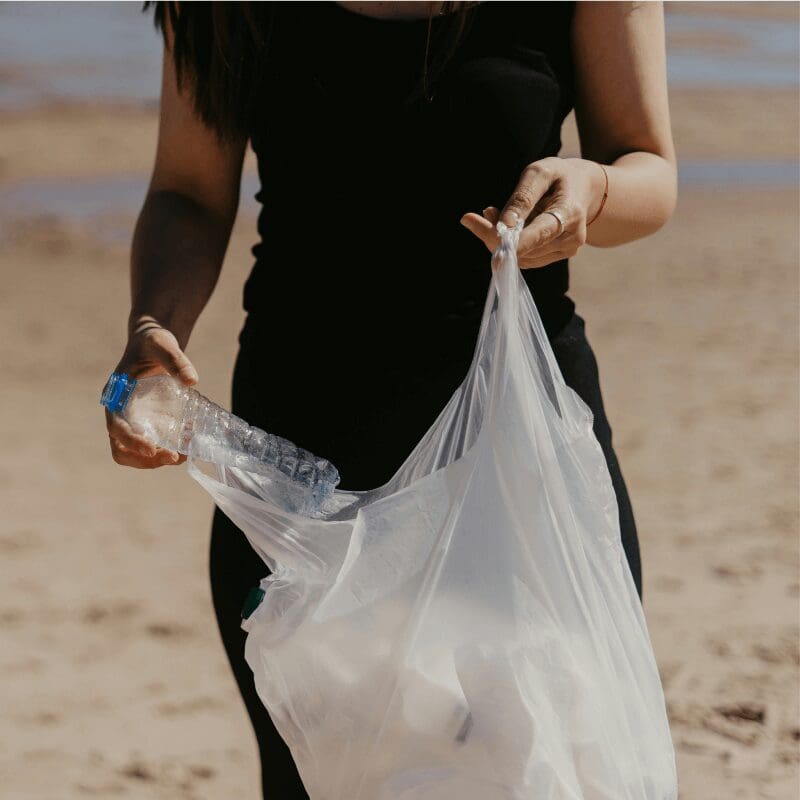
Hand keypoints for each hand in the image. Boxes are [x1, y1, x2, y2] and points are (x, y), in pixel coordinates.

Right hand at [106, 319, 197, 468]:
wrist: (153, 344)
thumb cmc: (153, 342)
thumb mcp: (163, 345)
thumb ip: (176, 360)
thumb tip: (192, 381)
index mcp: (115, 395)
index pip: (116, 426)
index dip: (131, 440)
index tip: (152, 448)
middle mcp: (119, 412)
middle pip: (120, 448)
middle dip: (145, 459)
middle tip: (175, 457)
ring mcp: (132, 421)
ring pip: (133, 454)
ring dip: (155, 461)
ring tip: (183, 456)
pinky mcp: (147, 424)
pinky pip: (151, 446)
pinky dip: (166, 450)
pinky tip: (187, 443)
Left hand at [459, 157, 606, 268]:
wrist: (583, 189)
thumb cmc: (559, 176)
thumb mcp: (540, 173)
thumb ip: (522, 198)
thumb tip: (505, 225)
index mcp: (570, 213)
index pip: (539, 234)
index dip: (513, 241)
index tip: (487, 238)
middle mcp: (571, 238)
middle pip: (526, 248)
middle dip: (496, 236)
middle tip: (475, 217)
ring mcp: (565, 251)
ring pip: (522, 257)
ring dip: (500, 241)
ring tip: (493, 214)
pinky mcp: (556, 256)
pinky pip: (526, 258)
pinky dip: (510, 246)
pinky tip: (506, 227)